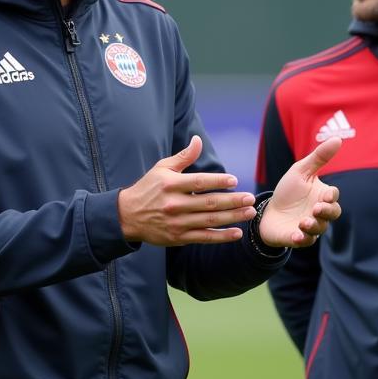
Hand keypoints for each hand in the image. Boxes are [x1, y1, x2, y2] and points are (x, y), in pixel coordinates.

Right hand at [117, 135, 256, 245]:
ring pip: (209, 221)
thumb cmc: (147, 188)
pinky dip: (221, 236)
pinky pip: (204, 237)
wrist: (127, 216)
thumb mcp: (161, 168)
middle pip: (208, 203)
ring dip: (232, 217)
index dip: (218, 181)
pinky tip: (237, 233)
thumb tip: (198, 140)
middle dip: (232, 201)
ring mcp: (177, 223)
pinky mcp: (178, 237)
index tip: (234, 180)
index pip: (199, 182)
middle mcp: (174, 204)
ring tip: (249, 212)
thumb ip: (183, 157)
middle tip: (250, 198)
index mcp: (170, 185)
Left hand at [258, 137, 342, 247]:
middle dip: (326, 212)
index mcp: (322, 196)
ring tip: (304, 221)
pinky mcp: (298, 238)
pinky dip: (302, 239)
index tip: (326, 194)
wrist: (268, 210)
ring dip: (313, 226)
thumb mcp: (301, 171)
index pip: (333, 197)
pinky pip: (305, 241)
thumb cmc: (288, 191)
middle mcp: (320, 213)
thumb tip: (338, 139)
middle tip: (316, 208)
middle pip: (332, 214)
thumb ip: (319, 157)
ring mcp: (310, 227)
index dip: (331, 196)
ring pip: (319, 229)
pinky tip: (296, 234)